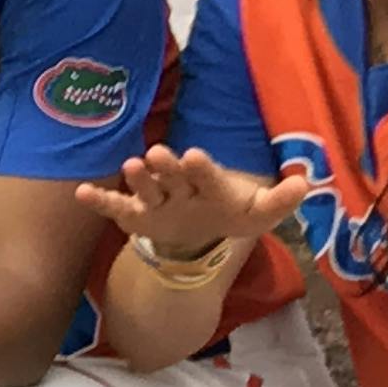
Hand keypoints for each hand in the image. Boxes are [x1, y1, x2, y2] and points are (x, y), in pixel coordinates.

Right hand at [78, 145, 294, 253]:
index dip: (202, 167)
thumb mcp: (259, 213)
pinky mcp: (136, 214)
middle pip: (172, 175)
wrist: (201, 232)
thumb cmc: (230, 213)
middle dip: (166, 166)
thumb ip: (281, 200)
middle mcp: (180, 186)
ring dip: (137, 178)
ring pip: (145, 187)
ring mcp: (156, 199)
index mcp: (209, 183)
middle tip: (157, 154)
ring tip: (130, 166)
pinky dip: (99, 199)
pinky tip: (81, 193)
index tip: (195, 156)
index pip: (207, 174)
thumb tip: (306, 183)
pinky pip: (115, 206)